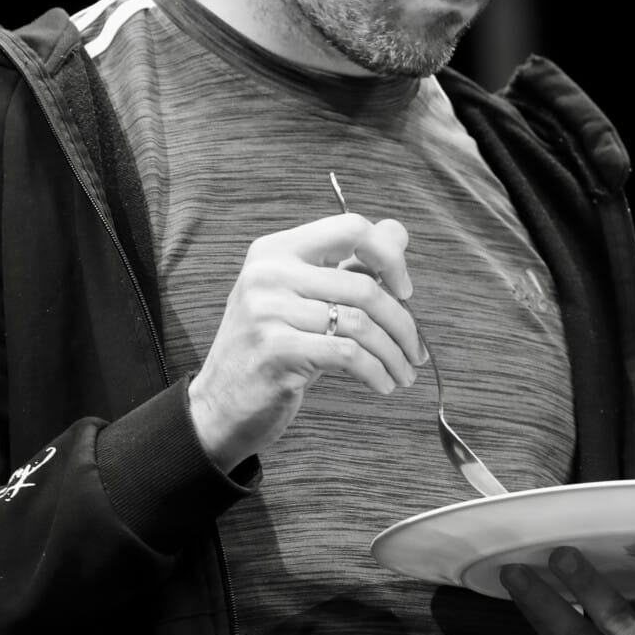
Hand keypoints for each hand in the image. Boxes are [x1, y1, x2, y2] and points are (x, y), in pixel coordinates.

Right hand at [188, 212, 425, 470]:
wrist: (219, 406)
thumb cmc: (272, 349)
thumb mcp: (303, 298)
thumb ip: (346, 266)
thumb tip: (398, 233)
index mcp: (275, 249)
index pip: (350, 228)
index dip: (388, 256)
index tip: (404, 290)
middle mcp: (268, 272)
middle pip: (363, 285)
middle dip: (402, 323)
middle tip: (415, 350)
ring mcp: (268, 310)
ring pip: (361, 323)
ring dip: (394, 353)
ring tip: (404, 373)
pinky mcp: (276, 350)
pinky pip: (348, 354)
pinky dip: (376, 371)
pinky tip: (382, 384)